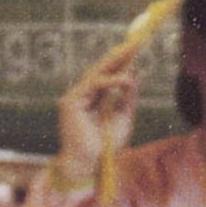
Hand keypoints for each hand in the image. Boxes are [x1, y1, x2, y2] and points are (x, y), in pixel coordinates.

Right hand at [55, 42, 141, 188]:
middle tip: (133, 43)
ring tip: (131, 50)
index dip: (120, 62)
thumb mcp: (124, 116)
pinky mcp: (70, 103)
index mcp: (93, 99)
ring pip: (95, 74)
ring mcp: (74, 98)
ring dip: (114, 62)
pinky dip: (110, 81)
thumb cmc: (105, 144)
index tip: (135, 49)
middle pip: (99, 70)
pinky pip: (93, 86)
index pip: (107, 75)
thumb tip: (134, 74)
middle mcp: (81, 95)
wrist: (91, 163)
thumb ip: (128, 97)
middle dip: (116, 56)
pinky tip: (125, 80)